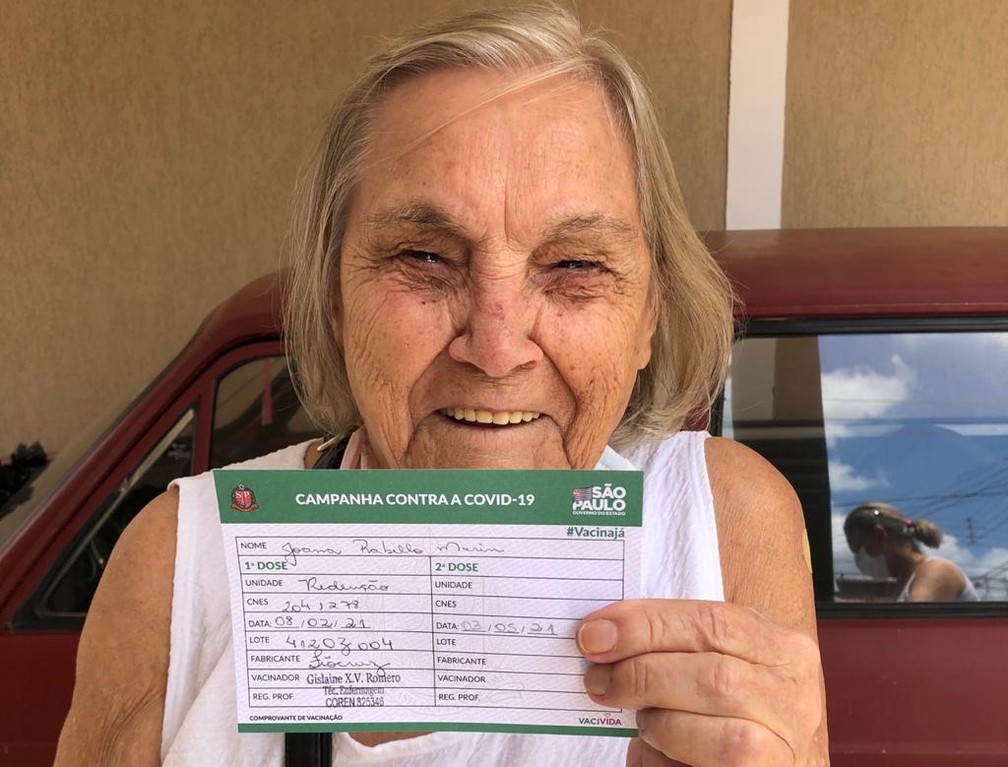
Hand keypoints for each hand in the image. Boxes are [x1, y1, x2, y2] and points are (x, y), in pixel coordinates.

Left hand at [576, 599, 824, 766]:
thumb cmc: (725, 715)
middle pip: (710, 672)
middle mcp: (794, 690)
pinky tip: (658, 749)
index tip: (595, 633)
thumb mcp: (708, 666)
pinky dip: (671, 752)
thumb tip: (603, 634)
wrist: (755, 765)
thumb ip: (674, 646)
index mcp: (780, 646)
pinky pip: (717, 759)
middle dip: (641, 671)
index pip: (710, 620)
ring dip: (659, 717)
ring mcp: (789, 738)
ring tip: (638, 717)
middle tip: (597, 678)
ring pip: (717, 725)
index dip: (647, 624)